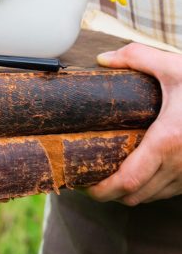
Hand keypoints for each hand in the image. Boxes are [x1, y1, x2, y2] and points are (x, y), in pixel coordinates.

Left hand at [87, 43, 181, 205]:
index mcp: (168, 140)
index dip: (102, 190)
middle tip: (84, 179)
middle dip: (106, 193)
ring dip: (126, 192)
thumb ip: (136, 57)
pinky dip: (147, 188)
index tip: (82, 187)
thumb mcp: (174, 66)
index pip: (129, 180)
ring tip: (103, 175)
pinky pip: (168, 190)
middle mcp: (181, 164)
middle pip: (135, 195)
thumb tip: (103, 58)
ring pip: (152, 197)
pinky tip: (133, 171)